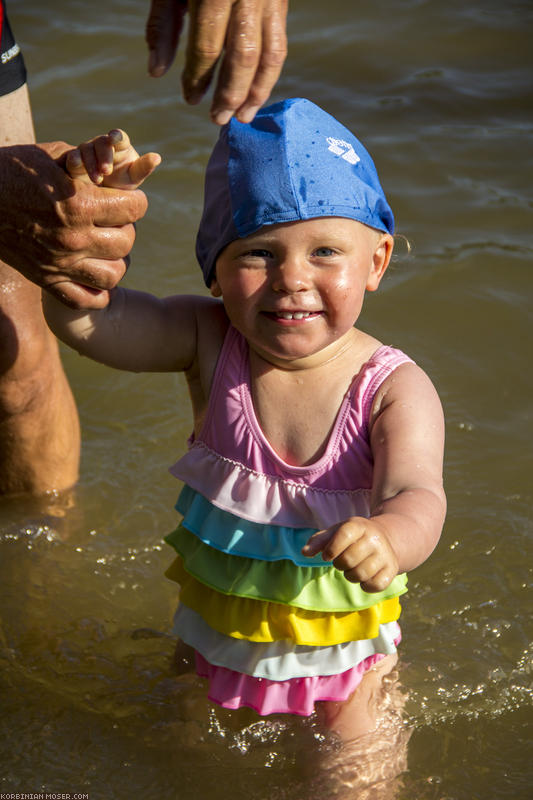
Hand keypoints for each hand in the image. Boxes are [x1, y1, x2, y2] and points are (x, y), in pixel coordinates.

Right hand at [0, 141, 147, 308]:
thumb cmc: (13, 169)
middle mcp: (73, 237)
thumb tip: (121, 166)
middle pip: (127, 242)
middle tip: (116, 221)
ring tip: (107, 247)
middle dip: (127, 228)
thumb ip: (90, 163)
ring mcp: (61, 263)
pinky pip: (86, 300)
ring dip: (116, 260)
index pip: (134, 209)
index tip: (129, 199)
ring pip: (113, 275)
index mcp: (78, 203)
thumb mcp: (52, 156)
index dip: (136, 201)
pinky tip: (93, 273)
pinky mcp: (47, 279)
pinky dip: (97, 292)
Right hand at [65, 129, 160, 188]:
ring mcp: (88, 150)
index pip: (119, 137)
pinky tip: (76, 167)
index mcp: (119, 145)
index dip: (117, 136)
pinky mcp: (75, 159)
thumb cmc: (122, 179)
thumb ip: (143, 167)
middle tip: (107, 171)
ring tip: (98, 180)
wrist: (102, 192)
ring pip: (86, 150)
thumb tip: (157, 157)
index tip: (115, 137)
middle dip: (104, 156)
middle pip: (101, 143)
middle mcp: (103, 144)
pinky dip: (74, 161)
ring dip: (91, 164)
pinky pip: (73, 157)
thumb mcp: (133, 177)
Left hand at [146, 0, 287, 123]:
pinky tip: (256, 94)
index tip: (190, 98)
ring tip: (243, 117)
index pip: (208, 46)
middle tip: (217, 120)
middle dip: (230, 93)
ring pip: (270, 55)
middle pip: (243, 57)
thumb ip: (164, 25)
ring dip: (257, 92)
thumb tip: (156, 72)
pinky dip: (269, 74)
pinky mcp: (281, 1)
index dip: (198, 77)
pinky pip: (279, 45)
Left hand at [302, 517, 398, 592]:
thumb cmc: (352, 537)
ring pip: (361, 574)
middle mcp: (374, 538)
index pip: (343, 536)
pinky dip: (366, 585)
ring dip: (351, 576)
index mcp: (358, 526)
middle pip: (348, 560)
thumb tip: (305, 553)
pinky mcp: (392, 569)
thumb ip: (318, 541)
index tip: (327, 556)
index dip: (330, 550)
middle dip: (339, 565)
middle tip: (342, 562)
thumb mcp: (335, 533)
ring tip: (353, 568)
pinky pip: (375, 585)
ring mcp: (385, 554)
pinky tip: (365, 577)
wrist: (383, 537)